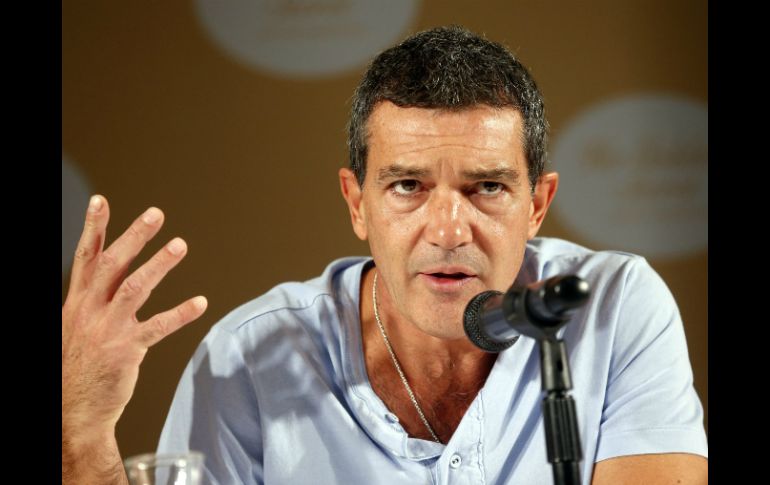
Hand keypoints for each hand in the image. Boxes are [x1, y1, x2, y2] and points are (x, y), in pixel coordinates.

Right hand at [62, 195, 207, 437]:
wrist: (72, 411)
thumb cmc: (77, 368)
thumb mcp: (74, 327)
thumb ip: (91, 300)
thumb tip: (105, 276)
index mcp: (76, 302)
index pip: (85, 257)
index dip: (93, 227)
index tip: (101, 200)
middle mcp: (89, 310)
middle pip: (112, 264)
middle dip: (134, 236)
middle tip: (156, 214)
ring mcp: (107, 329)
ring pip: (135, 288)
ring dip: (159, 264)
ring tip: (180, 244)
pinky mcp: (126, 350)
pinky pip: (158, 327)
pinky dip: (180, 313)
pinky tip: (200, 303)